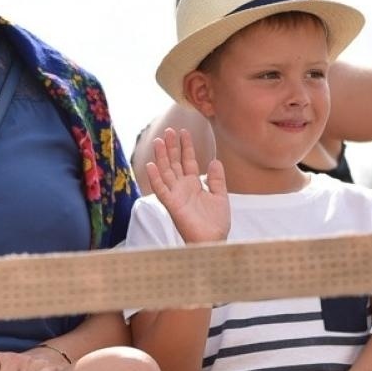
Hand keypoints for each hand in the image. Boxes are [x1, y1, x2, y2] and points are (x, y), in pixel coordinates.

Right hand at [145, 129, 229, 244]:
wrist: (213, 240)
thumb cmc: (216, 222)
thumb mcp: (220, 196)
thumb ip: (216, 179)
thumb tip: (215, 161)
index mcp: (194, 184)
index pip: (187, 161)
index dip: (186, 147)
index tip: (183, 132)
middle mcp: (182, 187)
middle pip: (174, 163)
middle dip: (171, 147)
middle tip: (168, 130)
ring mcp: (175, 195)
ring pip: (165, 172)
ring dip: (161, 157)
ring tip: (158, 141)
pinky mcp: (172, 205)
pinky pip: (161, 190)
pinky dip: (155, 178)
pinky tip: (150, 165)